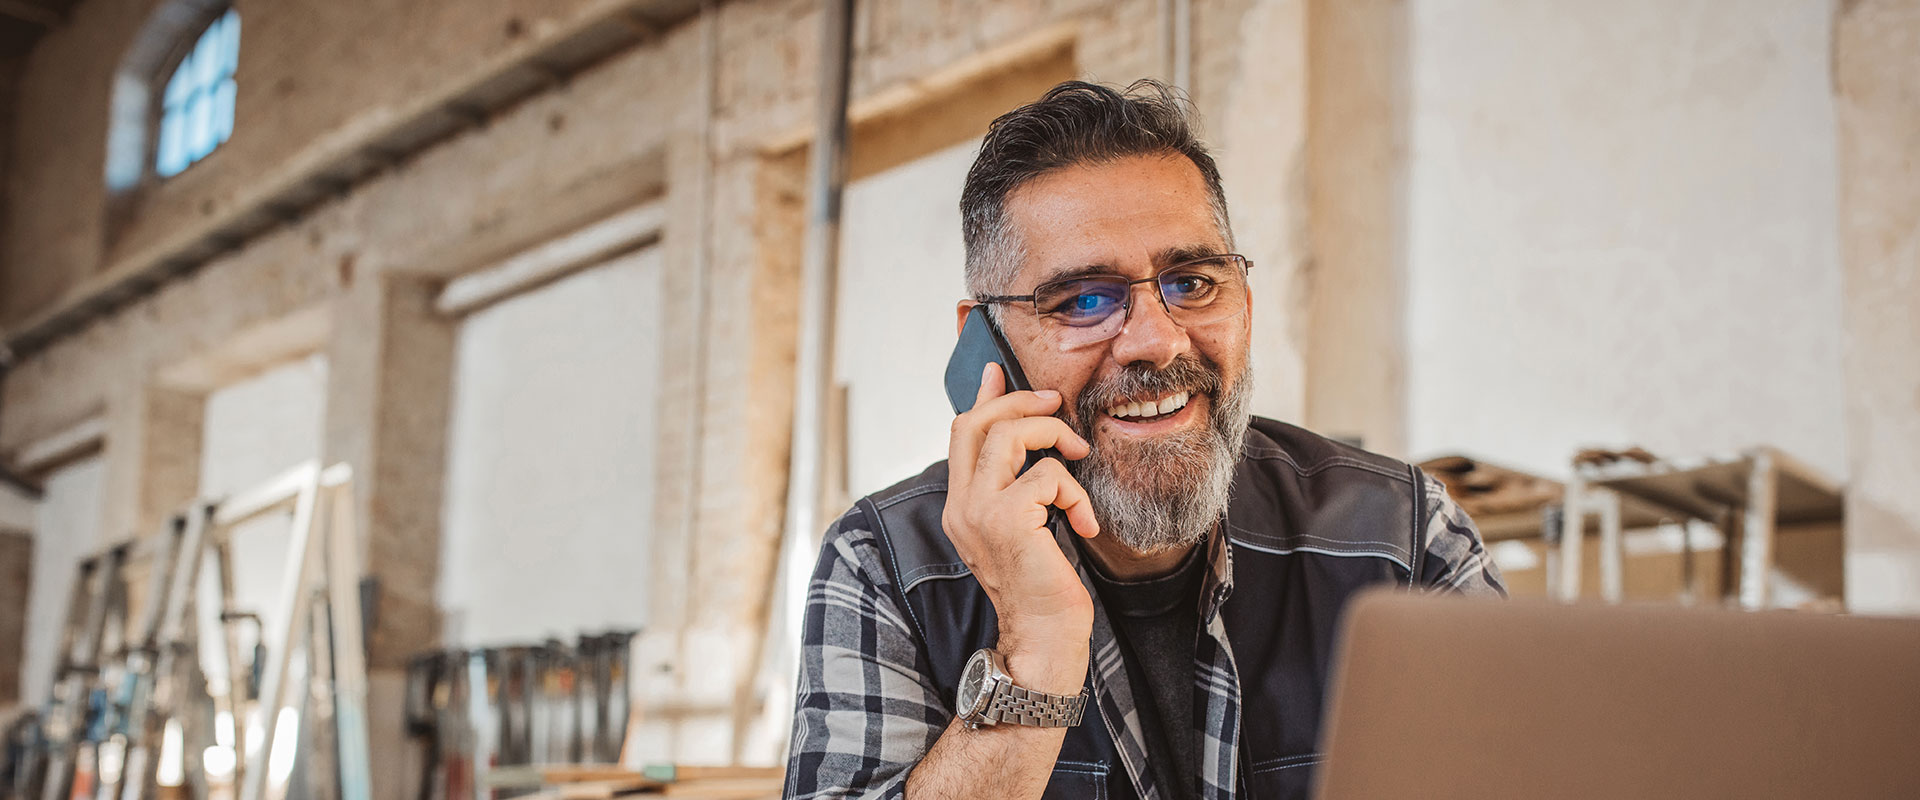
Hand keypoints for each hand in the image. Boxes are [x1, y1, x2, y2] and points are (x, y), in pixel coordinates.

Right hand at [943, 363, 1098, 692]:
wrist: (1043, 637)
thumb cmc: (1043, 587)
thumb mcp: (1025, 528)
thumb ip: (1019, 487)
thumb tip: (1034, 448)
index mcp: (962, 505)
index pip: (961, 434)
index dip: (982, 397)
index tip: (997, 371)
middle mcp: (961, 505)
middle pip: (976, 423)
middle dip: (1021, 403)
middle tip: (1057, 403)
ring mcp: (979, 512)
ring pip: (1008, 435)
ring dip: (1053, 435)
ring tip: (1077, 457)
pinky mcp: (1007, 520)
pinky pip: (1047, 475)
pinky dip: (1075, 491)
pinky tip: (1085, 522)